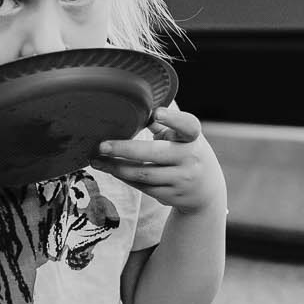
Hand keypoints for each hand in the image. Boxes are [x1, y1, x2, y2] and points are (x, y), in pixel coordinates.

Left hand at [91, 107, 225, 214]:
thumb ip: (162, 124)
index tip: (156, 113)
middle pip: (153, 153)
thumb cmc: (186, 153)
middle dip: (124, 149)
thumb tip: (134, 107)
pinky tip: (111, 169)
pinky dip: (125, 177)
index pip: (187, 125)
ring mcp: (182, 179)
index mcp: (193, 137)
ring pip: (143, 173)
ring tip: (96, 160)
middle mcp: (191, 157)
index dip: (172, 120)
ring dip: (116, 167)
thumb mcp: (181, 137)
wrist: (206, 191)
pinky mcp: (172, 196)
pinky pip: (143, 186)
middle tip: (101, 146)